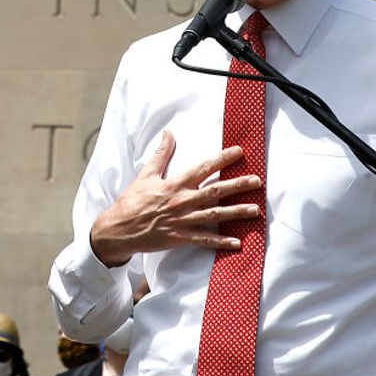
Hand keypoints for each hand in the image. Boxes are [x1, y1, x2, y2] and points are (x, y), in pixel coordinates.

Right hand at [89, 130, 261, 267]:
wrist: (118, 229)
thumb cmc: (131, 201)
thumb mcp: (146, 175)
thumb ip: (161, 154)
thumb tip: (169, 132)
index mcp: (174, 184)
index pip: (203, 168)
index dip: (222, 159)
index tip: (239, 152)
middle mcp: (181, 201)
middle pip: (215, 191)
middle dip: (237, 185)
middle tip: (257, 181)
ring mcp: (182, 221)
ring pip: (215, 215)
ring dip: (236, 212)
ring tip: (255, 210)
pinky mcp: (180, 238)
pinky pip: (204, 240)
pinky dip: (221, 242)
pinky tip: (237, 243)